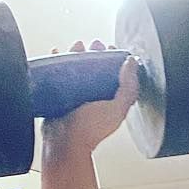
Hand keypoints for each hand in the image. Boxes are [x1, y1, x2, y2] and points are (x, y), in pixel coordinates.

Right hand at [41, 41, 139, 158]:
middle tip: (93, 45)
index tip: (110, 48)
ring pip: (76, 68)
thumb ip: (128, 88)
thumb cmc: (90, 131)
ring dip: (76, 54)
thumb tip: (132, 63)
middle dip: (94, 53)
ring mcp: (74, 95)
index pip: (113, 74)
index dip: (113, 58)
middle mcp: (92, 96)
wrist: (64, 143)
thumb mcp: (117, 109)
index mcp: (109, 99)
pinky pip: (57, 74)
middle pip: (94, 68)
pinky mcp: (58, 95)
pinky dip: (57, 62)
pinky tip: (56, 54)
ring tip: (76, 46)